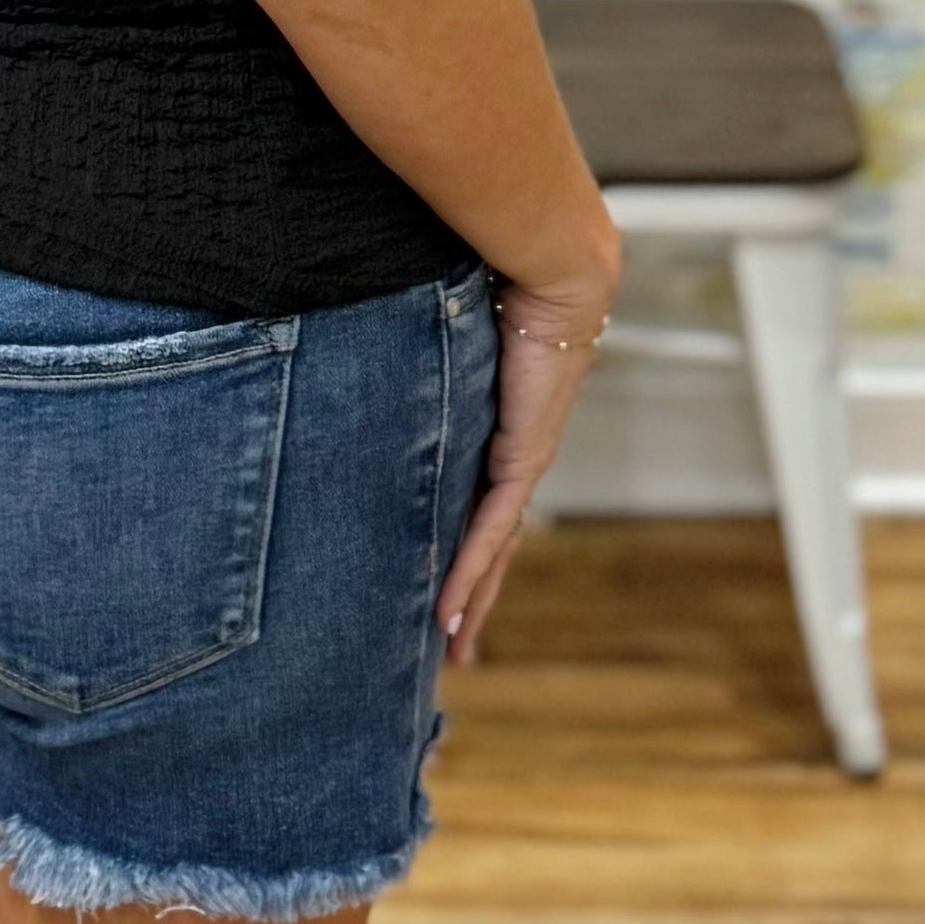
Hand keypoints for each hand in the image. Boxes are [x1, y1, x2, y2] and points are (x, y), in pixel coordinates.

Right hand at [435, 224, 621, 667]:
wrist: (555, 272)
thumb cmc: (503, 283)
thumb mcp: (447, 332)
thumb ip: (414, 345)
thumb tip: (370, 329)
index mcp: (499, 430)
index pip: (477, 503)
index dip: (462, 549)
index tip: (444, 586)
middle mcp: (515, 455)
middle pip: (490, 544)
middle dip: (472, 597)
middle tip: (453, 649)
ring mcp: (521, 462)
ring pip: (493, 551)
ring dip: (472, 602)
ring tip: (454, 651)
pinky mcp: (520, 459)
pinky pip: (489, 530)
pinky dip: (468, 573)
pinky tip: (451, 612)